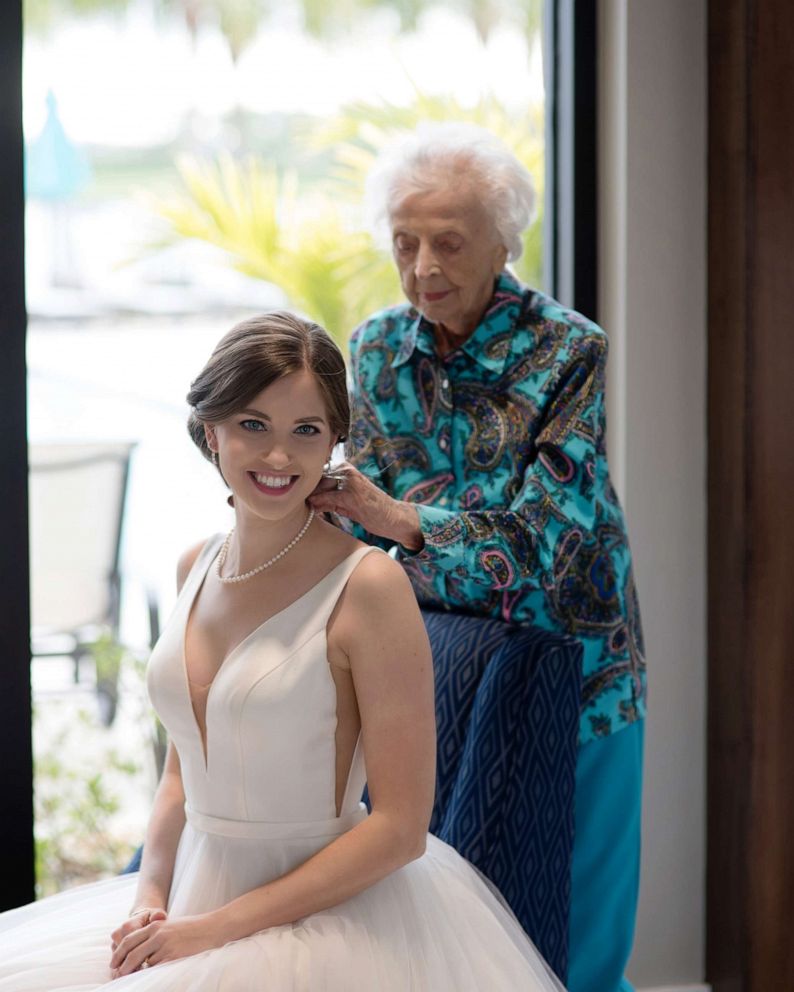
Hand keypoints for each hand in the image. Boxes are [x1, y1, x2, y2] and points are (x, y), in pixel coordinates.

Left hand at [109, 912, 223, 977]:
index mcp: (155, 926)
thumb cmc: (193, 928)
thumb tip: (141, 953)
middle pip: (131, 954)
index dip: (118, 954)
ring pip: (144, 965)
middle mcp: (158, 935)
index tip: (113, 964)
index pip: (128, 940)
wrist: (214, 928)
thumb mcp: (170, 927)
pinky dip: (153, 975)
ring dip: (140, 973)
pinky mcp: (174, 956)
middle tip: (118, 976)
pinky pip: (157, 970)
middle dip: (122, 968)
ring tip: (136, 980)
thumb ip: (155, 936)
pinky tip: (154, 977)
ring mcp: (166, 946)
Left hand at [308, 462, 422, 550]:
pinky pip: (327, 498)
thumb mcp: (347, 502)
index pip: (317, 473)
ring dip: (309, 498)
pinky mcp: (351, 495)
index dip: (306, 484)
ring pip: (318, 486)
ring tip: (305, 507)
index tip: (297, 494)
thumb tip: (309, 502)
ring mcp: (349, 481)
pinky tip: (314, 511)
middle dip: (305, 491)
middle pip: (315, 478)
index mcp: (344, 468)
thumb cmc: (370, 509)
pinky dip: (318, 504)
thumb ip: (329, 499)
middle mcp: (346, 470)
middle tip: (297, 502)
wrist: (393, 516)